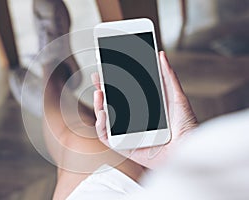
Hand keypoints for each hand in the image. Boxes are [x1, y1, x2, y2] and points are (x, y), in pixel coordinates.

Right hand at [92, 51, 197, 168]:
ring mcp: (127, 134)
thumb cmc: (187, 127)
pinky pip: (106, 137)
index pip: (123, 94)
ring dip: (98, 105)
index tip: (107, 70)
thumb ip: (168, 77)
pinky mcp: (124, 147)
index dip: (113, 82)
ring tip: (99, 93)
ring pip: (106, 119)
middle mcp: (133, 121)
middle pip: (112, 104)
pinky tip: (103, 113)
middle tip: (97, 78)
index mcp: (144, 109)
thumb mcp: (177, 97)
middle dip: (102, 90)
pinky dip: (101, 125)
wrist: (188, 149)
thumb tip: (162, 56)